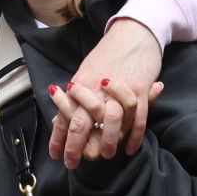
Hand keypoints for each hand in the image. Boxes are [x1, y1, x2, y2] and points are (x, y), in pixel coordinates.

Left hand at [53, 20, 162, 165]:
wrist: (133, 33)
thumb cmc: (108, 53)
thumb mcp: (86, 73)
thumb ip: (75, 97)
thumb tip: (60, 118)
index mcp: (81, 83)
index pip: (66, 115)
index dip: (59, 137)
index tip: (56, 154)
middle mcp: (97, 88)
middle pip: (82, 122)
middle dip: (75, 146)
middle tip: (72, 162)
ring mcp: (120, 89)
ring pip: (110, 122)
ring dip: (107, 142)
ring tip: (103, 156)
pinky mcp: (141, 89)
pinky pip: (138, 118)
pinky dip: (134, 136)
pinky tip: (129, 149)